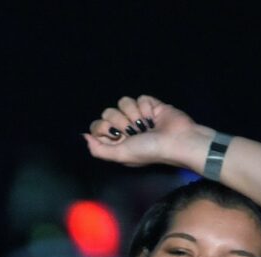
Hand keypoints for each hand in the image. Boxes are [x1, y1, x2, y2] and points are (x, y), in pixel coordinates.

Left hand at [83, 94, 212, 169]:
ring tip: (145, 125)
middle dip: (121, 122)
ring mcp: (137, 114)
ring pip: (123, 102)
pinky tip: (154, 117)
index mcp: (115, 140)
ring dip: (135, 115)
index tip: (115, 135)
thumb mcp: (120, 155)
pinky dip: (147, 107)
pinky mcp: (150, 104)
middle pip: (108, 112)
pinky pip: (140, 98)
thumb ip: (98, 149)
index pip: (97, 125)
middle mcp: (124, 126)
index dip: (103, 128)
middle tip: (133, 131)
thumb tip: (83, 136)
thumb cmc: (149, 151)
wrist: (177, 141)